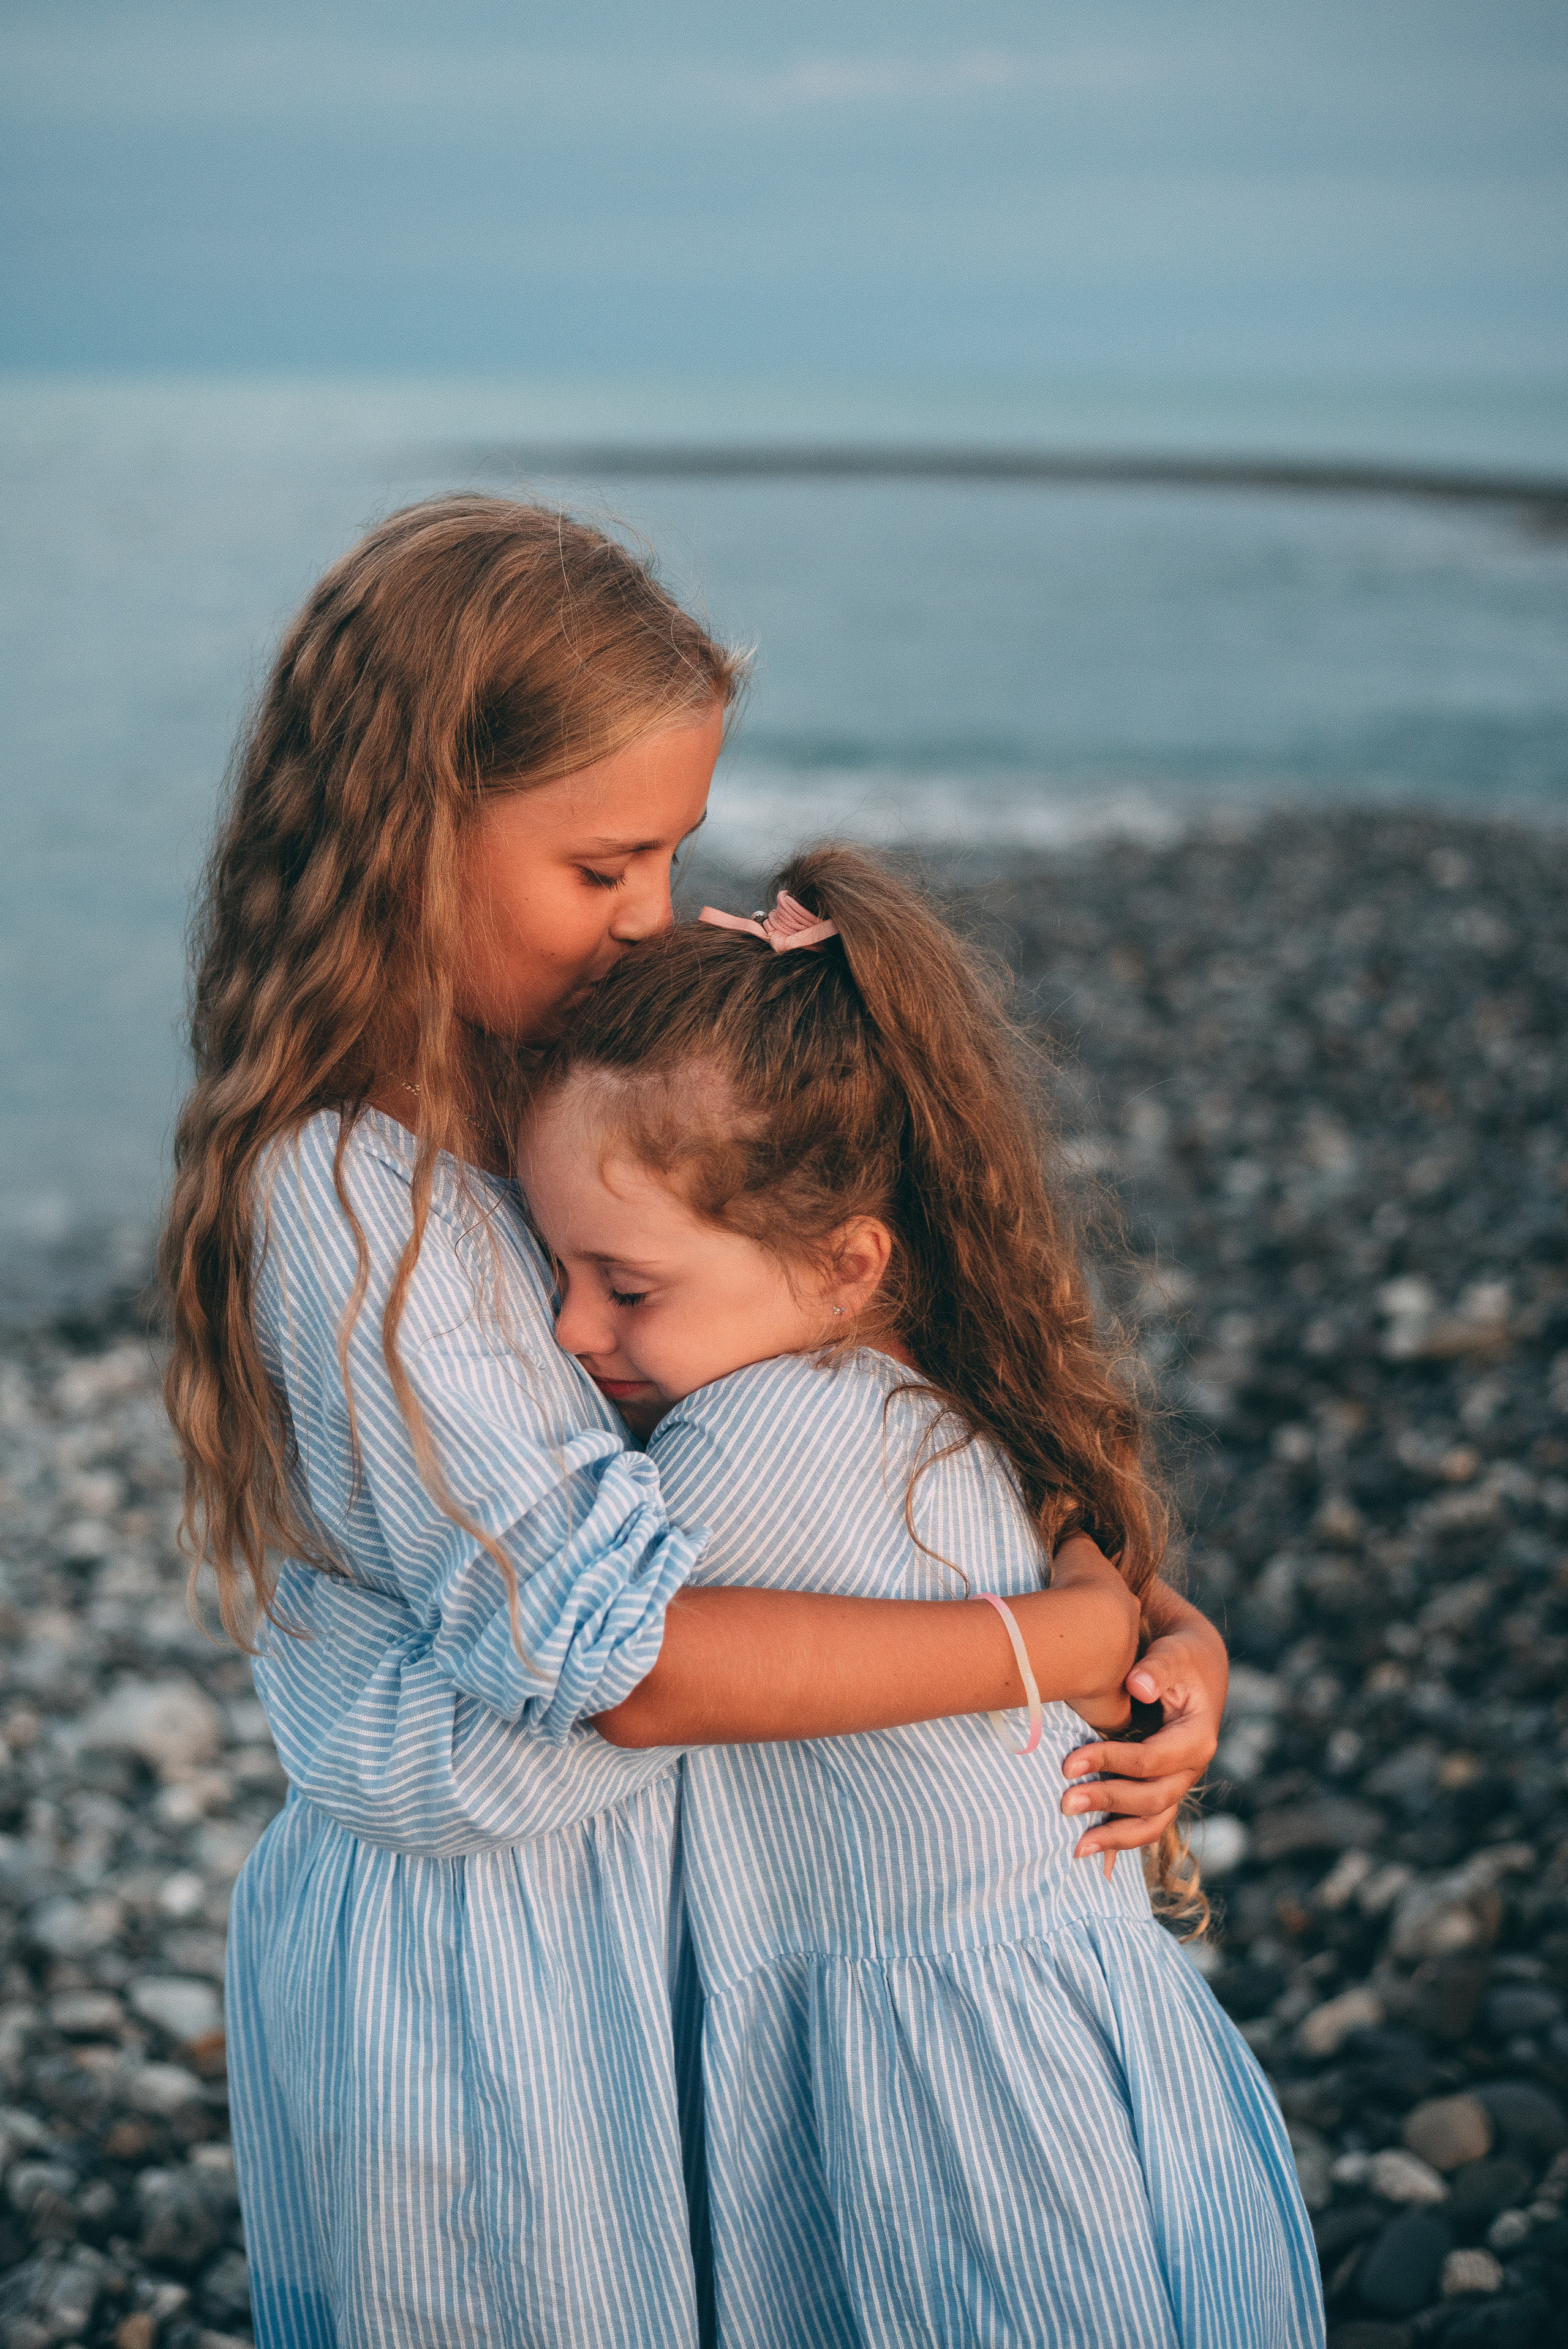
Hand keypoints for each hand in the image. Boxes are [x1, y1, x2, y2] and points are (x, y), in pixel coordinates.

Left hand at [1059, 1622, 1223, 1862]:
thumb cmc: (1181, 1654)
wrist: (1195, 1663)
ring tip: (1076, 1848)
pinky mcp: (1163, 1786)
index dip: (1110, 1763)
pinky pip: (1147, 1822)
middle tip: (1064, 1803)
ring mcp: (1178, 1782)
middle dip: (1107, 1802)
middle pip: (1152, 1798)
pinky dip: (1122, 1838)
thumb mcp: (1176, 1652)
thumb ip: (1159, 1667)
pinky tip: (1093, 1853)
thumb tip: (1138, 1685)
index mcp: (1197, 1737)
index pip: (1152, 1761)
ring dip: (1115, 1836)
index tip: (1068, 1762)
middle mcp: (1192, 1768)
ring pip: (1152, 1822)